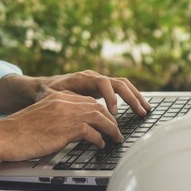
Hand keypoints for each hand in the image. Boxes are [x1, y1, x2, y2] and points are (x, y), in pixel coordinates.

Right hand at [0, 91, 123, 160]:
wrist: (3, 136)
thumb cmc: (20, 133)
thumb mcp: (44, 119)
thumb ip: (61, 119)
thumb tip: (80, 132)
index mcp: (58, 97)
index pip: (88, 100)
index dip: (102, 111)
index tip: (109, 120)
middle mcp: (64, 102)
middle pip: (98, 106)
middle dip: (112, 119)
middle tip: (117, 131)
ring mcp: (66, 113)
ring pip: (100, 117)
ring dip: (111, 129)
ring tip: (116, 138)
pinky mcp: (67, 128)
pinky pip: (92, 132)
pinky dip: (99, 140)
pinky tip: (100, 145)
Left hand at [36, 70, 151, 115]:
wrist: (44, 86)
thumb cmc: (46, 93)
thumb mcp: (51, 97)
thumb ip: (65, 100)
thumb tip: (78, 108)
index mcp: (83, 78)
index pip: (103, 83)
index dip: (110, 98)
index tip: (114, 113)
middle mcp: (94, 77)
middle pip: (119, 83)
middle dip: (132, 98)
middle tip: (140, 113)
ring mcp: (100, 81)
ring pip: (124, 85)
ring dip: (136, 97)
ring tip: (146, 110)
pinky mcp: (103, 88)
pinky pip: (121, 90)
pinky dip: (132, 97)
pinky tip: (140, 107)